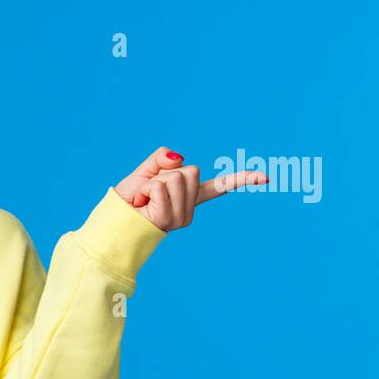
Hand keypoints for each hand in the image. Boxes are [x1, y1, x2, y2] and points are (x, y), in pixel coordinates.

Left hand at [115, 146, 267, 232]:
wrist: (112, 221)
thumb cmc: (129, 199)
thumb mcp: (146, 171)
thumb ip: (162, 158)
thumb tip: (178, 158)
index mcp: (189, 197)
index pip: (219, 187)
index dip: (242, 180)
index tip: (266, 177)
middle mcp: (189, 209)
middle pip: (191, 171)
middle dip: (166, 173)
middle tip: (150, 191)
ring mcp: (181, 217)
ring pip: (176, 177)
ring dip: (153, 181)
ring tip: (145, 198)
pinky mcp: (168, 219)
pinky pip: (161, 186)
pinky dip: (146, 188)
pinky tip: (142, 204)